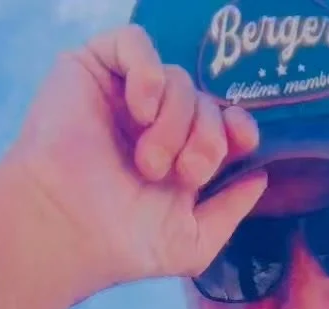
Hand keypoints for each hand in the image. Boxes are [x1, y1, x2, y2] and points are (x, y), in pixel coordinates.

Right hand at [0, 24, 266, 304]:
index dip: (238, 125)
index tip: (240, 142)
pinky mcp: (94, 68)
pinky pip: (136, 44)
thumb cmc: (123, 244)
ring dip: (175, 123)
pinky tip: (139, 111)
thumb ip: (230, 211)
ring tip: (149, 163)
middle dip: (206, 137)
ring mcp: (124, 94)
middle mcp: (154, 123)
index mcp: (178, 156)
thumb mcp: (194, 242)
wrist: (68, 231)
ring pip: (177, 79)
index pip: (222, 122)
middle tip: (186, 173)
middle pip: (205, 101)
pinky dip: (148, 75)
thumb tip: (261, 176)